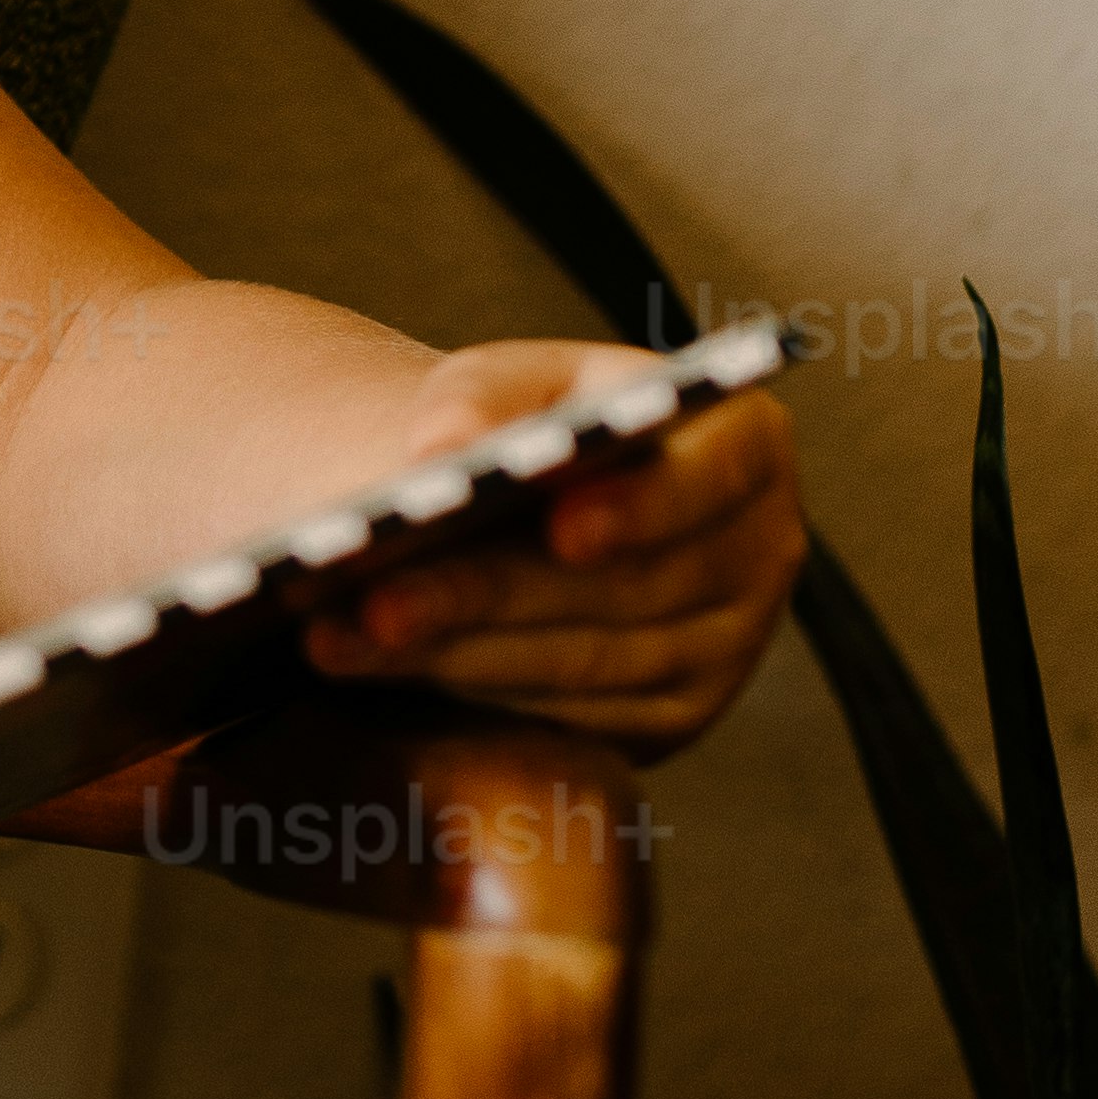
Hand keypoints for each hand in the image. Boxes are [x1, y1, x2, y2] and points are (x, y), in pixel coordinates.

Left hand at [300, 340, 804, 756]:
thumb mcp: (520, 383)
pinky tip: (384, 668)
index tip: (561, 527)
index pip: (714, 475)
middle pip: (625, 586)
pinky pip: (574, 715)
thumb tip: (442, 449)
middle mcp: (755, 549)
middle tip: (377, 598)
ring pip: (589, 663)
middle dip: (489, 594)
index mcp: (743, 442)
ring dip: (458, 654)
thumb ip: (484, 395)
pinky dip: (473, 692)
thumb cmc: (536, 427)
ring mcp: (727, 646)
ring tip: (342, 636)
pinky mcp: (674, 716)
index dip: (642, 506)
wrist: (539, 505)